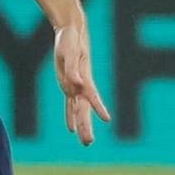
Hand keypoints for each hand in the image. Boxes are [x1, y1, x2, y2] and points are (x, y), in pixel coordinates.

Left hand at [52, 20, 111, 145]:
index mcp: (83, 78)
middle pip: (83, 108)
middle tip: (88, 143)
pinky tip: (71, 128)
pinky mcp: (68, 85)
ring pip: (78, 110)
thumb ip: (72, 68)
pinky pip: (69, 104)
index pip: (90, 95)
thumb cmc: (70, 40)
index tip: (106, 120)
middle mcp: (81, 85)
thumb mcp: (68, 52)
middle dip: (85, 125)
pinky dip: (70, 116)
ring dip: (81, 125)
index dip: (97, 107)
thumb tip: (77, 83)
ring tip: (86, 142)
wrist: (71, 32)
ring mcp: (75, 87)